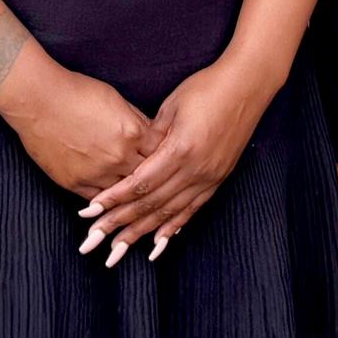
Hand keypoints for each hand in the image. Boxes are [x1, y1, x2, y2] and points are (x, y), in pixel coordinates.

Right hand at [1, 58, 157, 205]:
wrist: (38, 99)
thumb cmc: (76, 92)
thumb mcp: (116, 99)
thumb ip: (136, 120)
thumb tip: (151, 133)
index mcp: (132, 133)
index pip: (162, 153)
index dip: (168, 157)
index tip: (171, 161)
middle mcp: (118, 157)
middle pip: (147, 177)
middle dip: (154, 180)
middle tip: (161, 186)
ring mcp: (96, 173)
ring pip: (124, 194)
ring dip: (131, 195)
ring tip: (140, 200)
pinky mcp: (74, 183)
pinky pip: (98, 200)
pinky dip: (107, 201)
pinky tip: (113, 203)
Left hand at [80, 53, 277, 262]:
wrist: (247, 86)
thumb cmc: (206, 89)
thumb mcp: (172, 107)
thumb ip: (152, 136)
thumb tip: (132, 158)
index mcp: (180, 150)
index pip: (139, 183)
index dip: (114, 199)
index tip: (90, 212)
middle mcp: (195, 170)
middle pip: (151, 203)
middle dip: (120, 223)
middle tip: (94, 240)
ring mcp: (209, 177)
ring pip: (170, 213)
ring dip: (142, 232)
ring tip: (119, 250)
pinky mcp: (218, 179)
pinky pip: (192, 210)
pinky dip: (173, 227)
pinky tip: (159, 243)